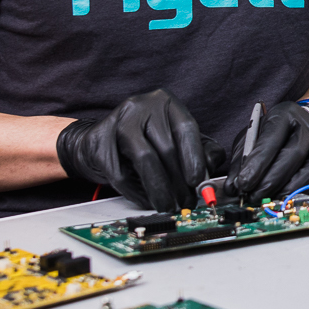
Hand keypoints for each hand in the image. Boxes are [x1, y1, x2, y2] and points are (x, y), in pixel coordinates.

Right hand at [57, 88, 208, 210]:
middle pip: (166, 147)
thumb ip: (200, 152)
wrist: (101, 141)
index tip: (197, 183)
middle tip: (185, 203)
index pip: (185, 128)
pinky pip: (120, 172)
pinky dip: (136, 192)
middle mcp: (142, 106)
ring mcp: (118, 121)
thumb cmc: (146, 141)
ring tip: (167, 206)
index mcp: (166, 103)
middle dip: (178, 182)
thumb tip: (209, 171)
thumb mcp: (177, 141)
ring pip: (144, 158)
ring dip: (158, 188)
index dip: (194, 157)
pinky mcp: (99, 140)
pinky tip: (145, 200)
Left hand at [228, 101, 308, 199]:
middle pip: (294, 153)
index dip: (258, 163)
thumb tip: (234, 187)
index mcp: (285, 113)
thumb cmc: (272, 132)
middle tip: (254, 195)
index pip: (272, 138)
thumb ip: (241, 161)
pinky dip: (300, 190)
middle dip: (272, 179)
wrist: (300, 126)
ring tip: (268, 198)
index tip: (244, 182)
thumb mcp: (251, 138)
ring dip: (288, 188)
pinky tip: (284, 196)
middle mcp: (308, 125)